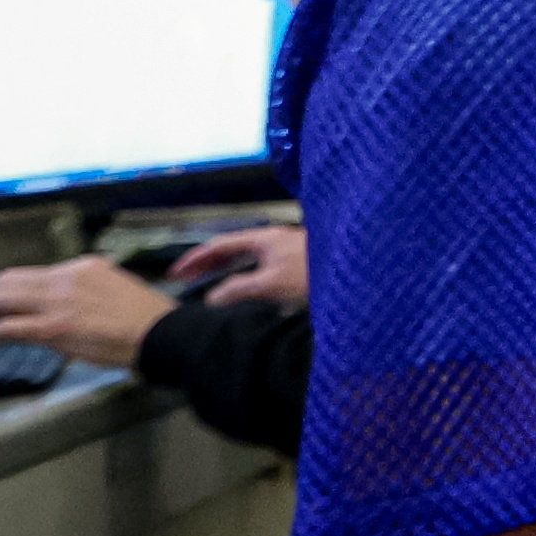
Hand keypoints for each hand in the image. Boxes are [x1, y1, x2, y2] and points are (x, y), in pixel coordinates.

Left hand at [0, 254, 174, 369]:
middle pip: (8, 279)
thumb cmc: (149, 320)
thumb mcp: (118, 290)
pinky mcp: (53, 327)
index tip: (10, 303)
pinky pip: (7, 327)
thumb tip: (73, 308)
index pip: (36, 273)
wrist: (163, 333)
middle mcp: (67, 278)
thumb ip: (91, 292)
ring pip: (0, 298)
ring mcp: (59, 302)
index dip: (16, 289)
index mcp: (84, 267)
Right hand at [168, 227, 310, 309]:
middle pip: (234, 248)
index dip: (195, 259)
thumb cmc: (317, 276)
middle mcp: (277, 239)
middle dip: (208, 262)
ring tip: (209, 284)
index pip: (221, 244)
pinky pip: (264, 266)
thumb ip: (238, 289)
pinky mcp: (301, 263)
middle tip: (186, 278)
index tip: (176, 273)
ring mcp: (290, 249)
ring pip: (250, 257)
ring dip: (228, 269)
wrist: (360, 275)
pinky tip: (247, 291)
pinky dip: (248, 275)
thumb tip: (212, 297)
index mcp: (266, 238)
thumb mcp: (271, 285)